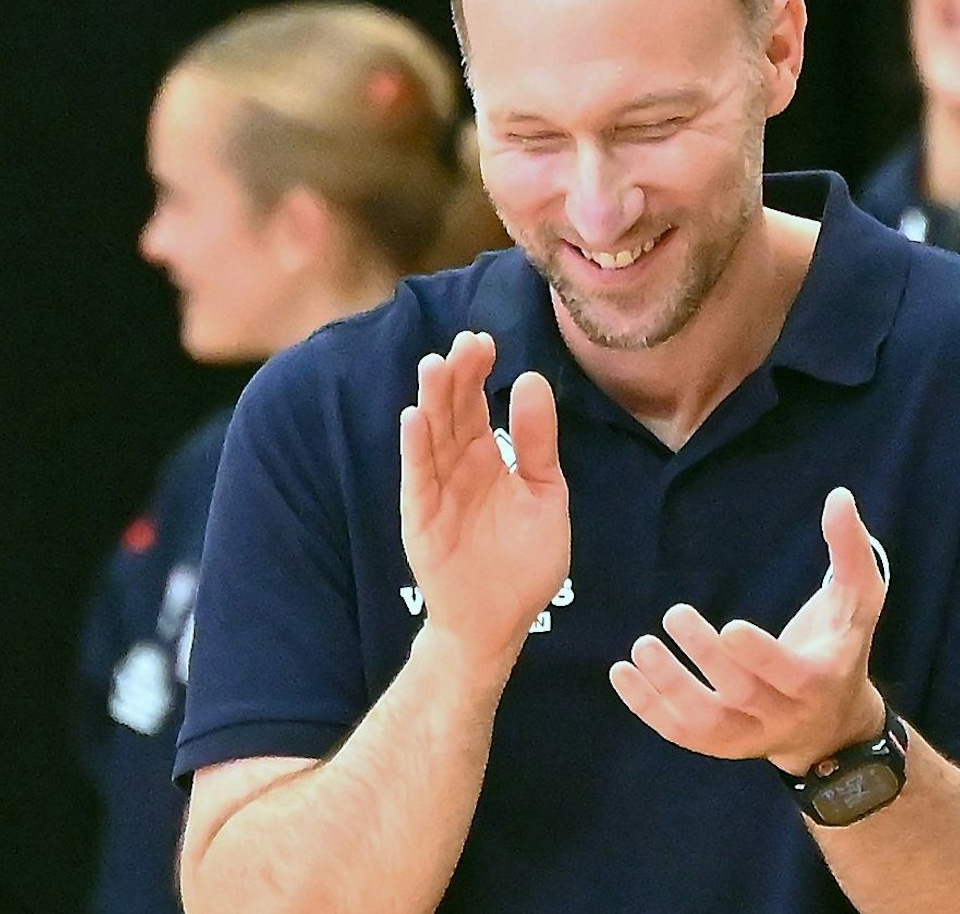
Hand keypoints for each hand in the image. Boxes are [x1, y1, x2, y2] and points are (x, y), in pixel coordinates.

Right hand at [400, 331, 569, 675]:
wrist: (500, 620)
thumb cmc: (524, 560)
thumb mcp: (545, 493)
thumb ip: (538, 441)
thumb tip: (531, 379)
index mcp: (488, 457)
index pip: (478, 404)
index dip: (479, 372)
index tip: (485, 339)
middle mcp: (458, 467)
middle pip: (453, 412)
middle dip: (458, 376)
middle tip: (467, 342)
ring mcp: (437, 491)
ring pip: (431, 438)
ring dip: (431, 402)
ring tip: (436, 365)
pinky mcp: (422, 519)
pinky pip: (417, 479)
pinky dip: (415, 450)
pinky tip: (414, 418)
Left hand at [611, 487, 887, 772]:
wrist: (832, 725)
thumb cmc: (840, 647)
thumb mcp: (859, 602)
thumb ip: (851, 551)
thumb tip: (839, 496)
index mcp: (820, 680)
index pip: (789, 675)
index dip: (760, 656)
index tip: (730, 626)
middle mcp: (784, 715)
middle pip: (742, 695)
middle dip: (706, 658)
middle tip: (674, 614)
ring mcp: (749, 737)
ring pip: (706, 724)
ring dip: (669, 688)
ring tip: (641, 647)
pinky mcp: (720, 745)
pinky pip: (681, 734)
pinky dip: (648, 708)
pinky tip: (622, 673)